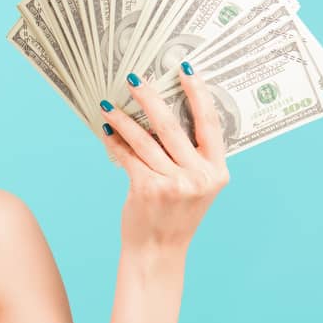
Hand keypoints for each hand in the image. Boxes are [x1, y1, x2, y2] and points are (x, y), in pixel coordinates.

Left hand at [98, 70, 229, 252]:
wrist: (158, 251)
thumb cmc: (174, 215)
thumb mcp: (195, 187)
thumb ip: (188, 157)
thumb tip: (160, 116)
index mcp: (217, 171)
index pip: (210, 124)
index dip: (198, 94)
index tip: (186, 71)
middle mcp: (199, 176)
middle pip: (171, 126)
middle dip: (149, 98)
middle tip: (134, 78)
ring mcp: (174, 183)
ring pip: (144, 140)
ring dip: (122, 120)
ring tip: (106, 104)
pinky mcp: (148, 188)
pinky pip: (128, 157)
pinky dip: (114, 143)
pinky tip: (105, 131)